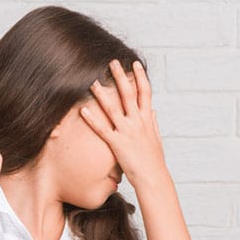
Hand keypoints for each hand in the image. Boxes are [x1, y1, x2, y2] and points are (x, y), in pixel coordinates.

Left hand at [80, 60, 166, 188]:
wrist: (153, 178)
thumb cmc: (154, 161)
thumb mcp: (156, 139)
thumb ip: (154, 123)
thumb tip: (154, 111)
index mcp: (148, 120)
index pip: (145, 93)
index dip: (140, 77)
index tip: (135, 64)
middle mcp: (138, 122)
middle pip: (128, 94)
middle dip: (120, 77)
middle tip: (112, 62)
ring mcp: (128, 132)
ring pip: (113, 108)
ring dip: (102, 94)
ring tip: (92, 81)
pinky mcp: (118, 144)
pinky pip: (102, 129)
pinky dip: (92, 119)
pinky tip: (83, 110)